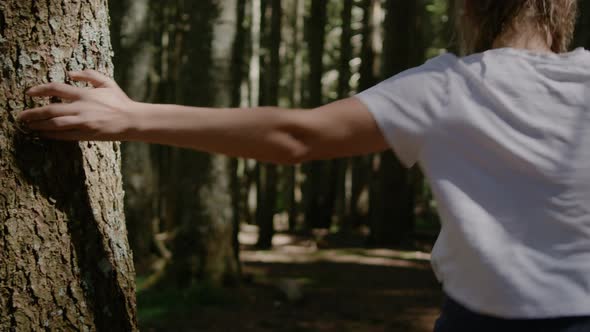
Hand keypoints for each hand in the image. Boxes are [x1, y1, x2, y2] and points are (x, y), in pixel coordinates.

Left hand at [18, 70, 136, 140]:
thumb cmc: (120, 101)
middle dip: (33, 113)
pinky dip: (52, 135)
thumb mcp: (107, 82)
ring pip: (55, 124)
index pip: (56, 89)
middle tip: (21, 116)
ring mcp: (83, 123)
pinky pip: (65, 136)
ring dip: (39, 125)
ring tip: (28, 127)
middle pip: (51, 110)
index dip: (40, 90)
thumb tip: (69, 73)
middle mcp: (81, 108)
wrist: (132, 120)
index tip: (29, 93)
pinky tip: (43, 135)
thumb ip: (88, 74)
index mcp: (85, 94)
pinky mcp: (86, 134)